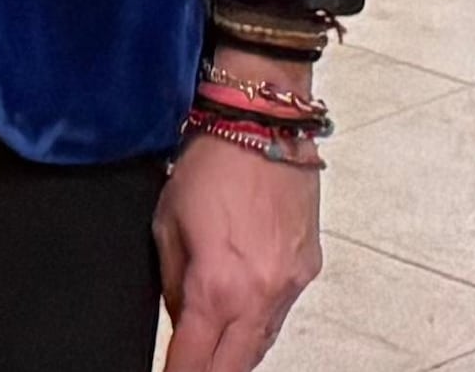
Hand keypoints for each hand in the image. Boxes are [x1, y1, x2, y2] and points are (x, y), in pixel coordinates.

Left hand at [154, 104, 322, 371]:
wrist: (264, 126)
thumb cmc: (212, 164)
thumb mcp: (166, 226)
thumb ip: (173, 285)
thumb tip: (180, 320)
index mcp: (218, 287)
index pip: (194, 363)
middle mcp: (260, 295)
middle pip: (234, 368)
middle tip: (190, 367)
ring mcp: (289, 286)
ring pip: (261, 347)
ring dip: (234, 353)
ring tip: (211, 347)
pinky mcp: (307, 271)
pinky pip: (280, 315)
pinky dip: (257, 322)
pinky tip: (240, 312)